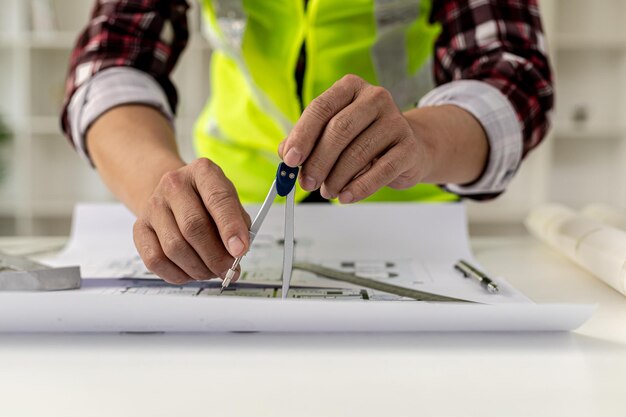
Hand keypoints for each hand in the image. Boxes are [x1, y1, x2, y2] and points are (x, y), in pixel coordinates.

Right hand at [133, 158, 250, 284]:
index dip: (230, 228)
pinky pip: (155, 260)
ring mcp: (153, 205)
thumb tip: (237, 252)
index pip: (218, 199)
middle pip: (194, 227)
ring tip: (212, 271)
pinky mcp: (139, 228)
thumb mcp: (230, 202)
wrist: (173, 193)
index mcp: (203, 172)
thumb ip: (238, 224)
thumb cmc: (207, 200)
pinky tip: (191, 273)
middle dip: (215, 256)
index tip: (240, 250)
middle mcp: (174, 184)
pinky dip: (177, 274)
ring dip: (198, 268)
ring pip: (174, 247)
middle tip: (228, 270)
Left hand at [279, 74, 434, 202]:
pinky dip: (360, 187)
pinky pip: (381, 171)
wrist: (410, 147)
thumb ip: (308, 141)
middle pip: (339, 130)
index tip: (290, 159)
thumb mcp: (333, 133)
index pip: (321, 108)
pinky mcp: (409, 147)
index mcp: (350, 88)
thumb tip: (287, 155)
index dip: (302, 135)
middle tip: (307, 183)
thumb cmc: (365, 138)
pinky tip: (346, 196)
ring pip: (357, 153)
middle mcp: (375, 98)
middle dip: (318, 161)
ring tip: (328, 191)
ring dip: (336, 178)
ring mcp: (395, 121)